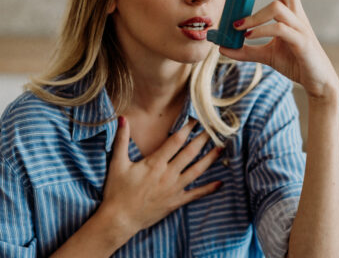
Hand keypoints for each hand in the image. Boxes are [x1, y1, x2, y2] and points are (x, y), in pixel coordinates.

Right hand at [97, 117, 222, 240]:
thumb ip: (121, 140)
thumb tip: (122, 118)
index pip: (176, 141)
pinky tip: (220, 183)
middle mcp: (168, 174)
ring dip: (210, 158)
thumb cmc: (117, 191)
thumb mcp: (117, 163)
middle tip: (214, 128)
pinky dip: (209, 189)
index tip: (196, 120)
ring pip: (197, 170)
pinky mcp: (176, 202)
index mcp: (155, 163)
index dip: (187, 128)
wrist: (120, 220)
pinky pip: (196, 194)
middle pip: (190, 152)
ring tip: (222, 148)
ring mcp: (174, 189)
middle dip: (203, 139)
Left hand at [219, 0, 338, 100]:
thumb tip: (223, 48)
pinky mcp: (302, 43)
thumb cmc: (296, 63)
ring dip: (254, 15)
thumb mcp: (267, 55)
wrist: (317, 81)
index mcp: (291, 13)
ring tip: (238, 27)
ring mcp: (301, 28)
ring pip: (278, 8)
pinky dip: (261, 31)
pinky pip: (280, 30)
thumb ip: (246, 50)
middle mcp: (297, 16)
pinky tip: (248, 37)